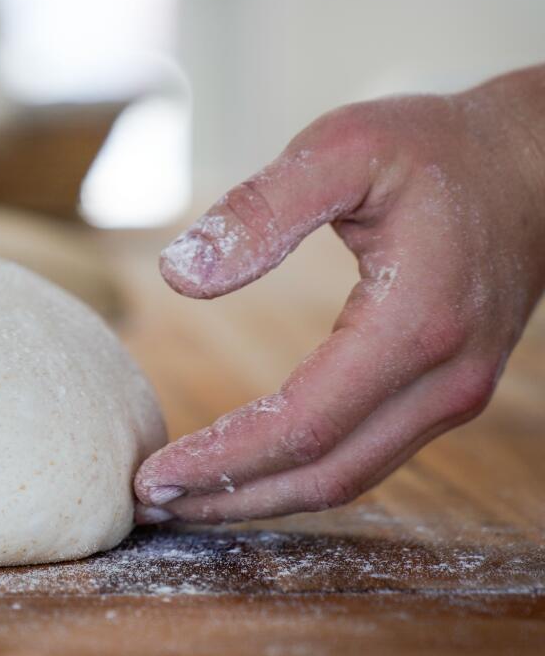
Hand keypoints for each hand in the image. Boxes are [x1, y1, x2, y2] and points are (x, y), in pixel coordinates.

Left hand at [134, 67, 544, 523]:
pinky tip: (244, 470)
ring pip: (347, 478)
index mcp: (414, 324)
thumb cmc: (434, 149)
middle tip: (149, 506)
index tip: (152, 478)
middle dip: (229, 498)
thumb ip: (262, 209)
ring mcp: (452, 397)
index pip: (303, 425)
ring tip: (181, 501)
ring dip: (260, 497)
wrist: (534, 165)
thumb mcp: (342, 149)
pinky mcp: (444, 396)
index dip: (223, 460)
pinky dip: (297, 475)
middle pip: (323, 475)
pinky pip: (364, 457)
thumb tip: (179, 275)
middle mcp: (443, 381)